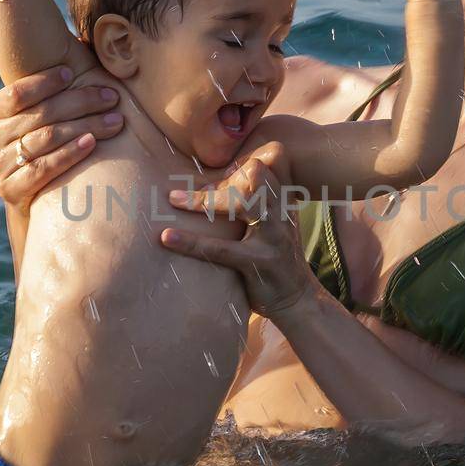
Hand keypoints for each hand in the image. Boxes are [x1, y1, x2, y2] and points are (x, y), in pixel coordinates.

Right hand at [0, 67, 123, 206]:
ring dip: (85, 126)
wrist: (38, 198)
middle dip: (80, 102)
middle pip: (40, 115)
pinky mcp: (11, 190)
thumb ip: (57, 87)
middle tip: (112, 97)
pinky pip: (44, 168)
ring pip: (46, 139)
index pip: (16, 92)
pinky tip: (91, 143)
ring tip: (114, 121)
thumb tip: (82, 42)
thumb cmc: (50, 144)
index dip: (44, 81)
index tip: (72, 72)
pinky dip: (70, 154)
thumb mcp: (46, 114)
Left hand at [160, 142, 319, 318]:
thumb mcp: (274, 223)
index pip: (261, 165)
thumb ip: (257, 200)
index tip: (212, 181)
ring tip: (173, 200)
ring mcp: (273, 237)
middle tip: (195, 189)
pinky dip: (190, 242)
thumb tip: (218, 179)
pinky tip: (166, 237)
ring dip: (204, 201)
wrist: (298, 299)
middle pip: (256, 175)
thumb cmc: (275, 257)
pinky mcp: (258, 263)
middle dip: (223, 178)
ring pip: (241, 204)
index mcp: (283, 201)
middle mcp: (281, 214)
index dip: (234, 167)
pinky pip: (220, 249)